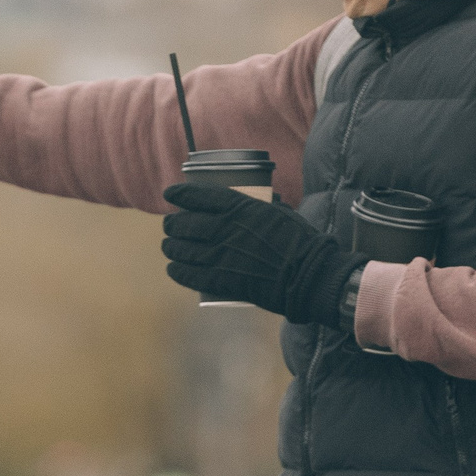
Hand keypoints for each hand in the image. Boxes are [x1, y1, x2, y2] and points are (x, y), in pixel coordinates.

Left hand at [160, 182, 362, 326]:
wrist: (306, 275)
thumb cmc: (300, 241)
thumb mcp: (280, 212)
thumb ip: (263, 206)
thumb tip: (262, 199)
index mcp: (239, 207)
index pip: (197, 196)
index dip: (179, 194)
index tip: (170, 194)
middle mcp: (224, 229)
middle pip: (185, 224)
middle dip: (172, 224)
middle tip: (170, 225)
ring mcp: (220, 256)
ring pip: (182, 250)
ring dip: (171, 247)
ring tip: (169, 246)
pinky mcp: (221, 281)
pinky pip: (189, 275)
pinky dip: (178, 271)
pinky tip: (173, 268)